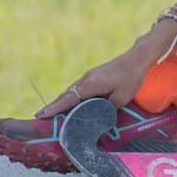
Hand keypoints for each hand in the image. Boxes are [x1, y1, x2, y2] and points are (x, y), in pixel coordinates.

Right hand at [36, 46, 152, 117]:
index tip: (41, 115)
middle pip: (65, 95)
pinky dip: (70, 96)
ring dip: (60, 100)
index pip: (68, 99)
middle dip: (52, 105)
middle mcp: (86, 79)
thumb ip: (108, 109)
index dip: (54, 108)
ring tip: (50, 111)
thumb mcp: (122, 98)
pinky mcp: (94, 75)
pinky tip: (69, 101)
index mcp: (90, 85)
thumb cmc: (131, 77)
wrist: (137, 58)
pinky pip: (77, 88)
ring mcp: (89, 76)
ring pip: (70, 90)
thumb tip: (100, 119)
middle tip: (39, 116)